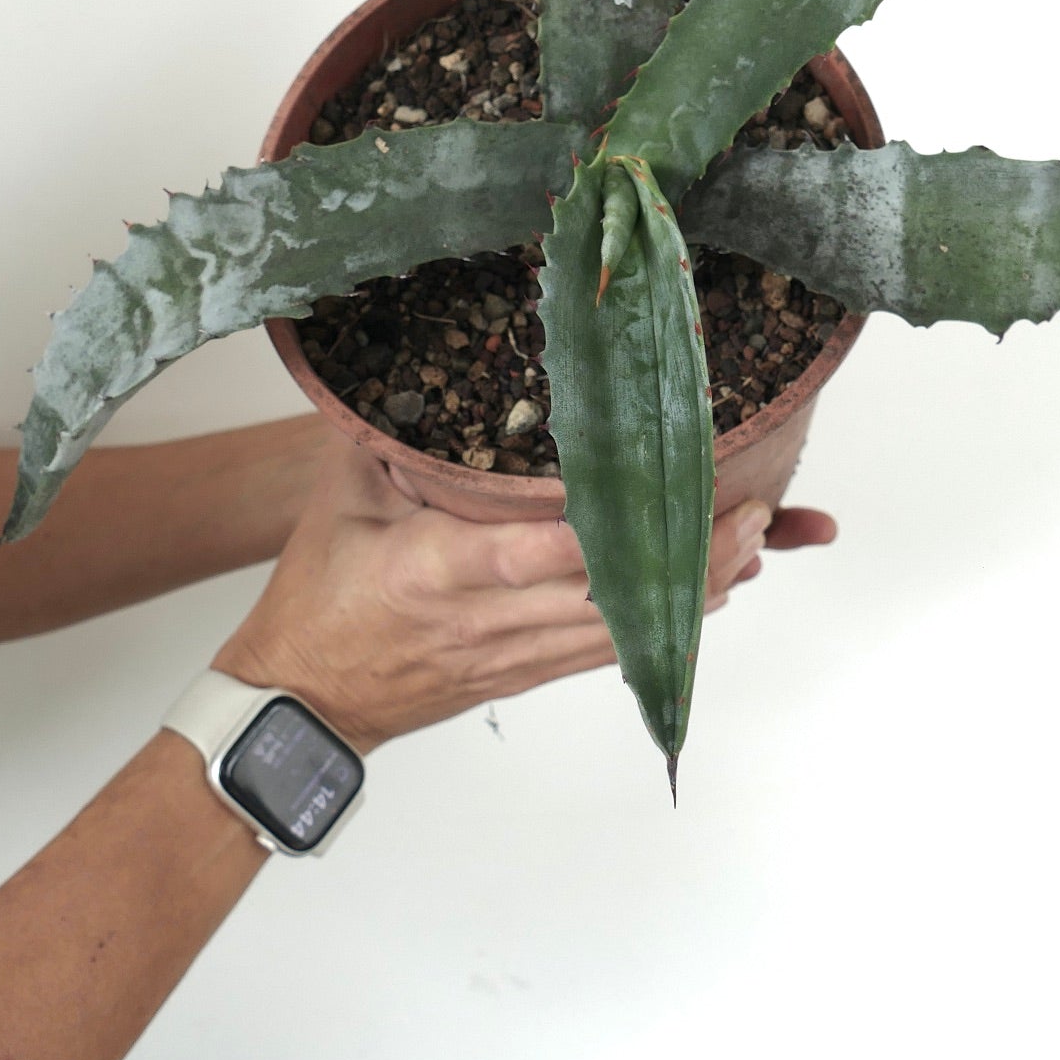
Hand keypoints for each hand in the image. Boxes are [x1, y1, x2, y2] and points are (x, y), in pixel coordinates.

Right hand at [212, 437, 833, 752]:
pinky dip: (668, 622)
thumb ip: (387, 432)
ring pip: (619, 629)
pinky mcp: (527, 672)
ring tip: (755, 540)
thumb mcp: (339, 497)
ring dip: (692, 589)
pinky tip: (716, 588)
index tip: (655, 498)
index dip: (596, 533)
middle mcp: (486, 618)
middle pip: (599, 595)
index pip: (525, 551)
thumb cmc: (318, 595)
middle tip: (752, 510)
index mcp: (431, 569)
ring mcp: (512, 653)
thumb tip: (428, 359)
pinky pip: (609, 650)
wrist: (305, 700)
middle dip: (682, 557)